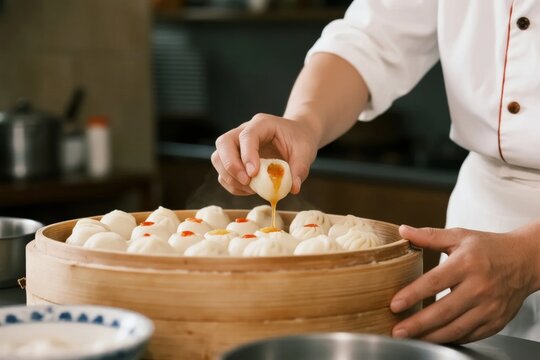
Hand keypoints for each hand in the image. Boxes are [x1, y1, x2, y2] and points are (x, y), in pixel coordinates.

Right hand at [211, 113, 318, 195]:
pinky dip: (233, 185)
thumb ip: (300, 168)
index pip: (247, 136)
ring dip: (230, 177)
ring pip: (218, 158)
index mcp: (262, 124)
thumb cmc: (300, 139)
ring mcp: (237, 145)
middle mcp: (244, 131)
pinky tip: (249, 190)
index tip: (253, 173)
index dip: (247, 155)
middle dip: (231, 165)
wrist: (297, 136)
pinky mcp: (235, 159)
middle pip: (223, 143)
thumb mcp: (306, 151)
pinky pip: (224, 173)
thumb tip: (293, 188)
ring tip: (250, 188)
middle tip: (247, 181)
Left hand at [390, 224, 538, 343]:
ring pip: (456, 328)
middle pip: (444, 310)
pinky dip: (450, 339)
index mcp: (467, 264)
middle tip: (397, 331)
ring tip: (411, 339)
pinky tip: (433, 338)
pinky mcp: (496, 321)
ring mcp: (489, 307)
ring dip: (431, 336)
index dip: (413, 294)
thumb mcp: (459, 236)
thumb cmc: (488, 248)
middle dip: (418, 324)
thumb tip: (403, 231)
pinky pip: (470, 335)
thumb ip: (429, 236)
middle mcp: (479, 287)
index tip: (394, 304)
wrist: (525, 261)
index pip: (435, 282)